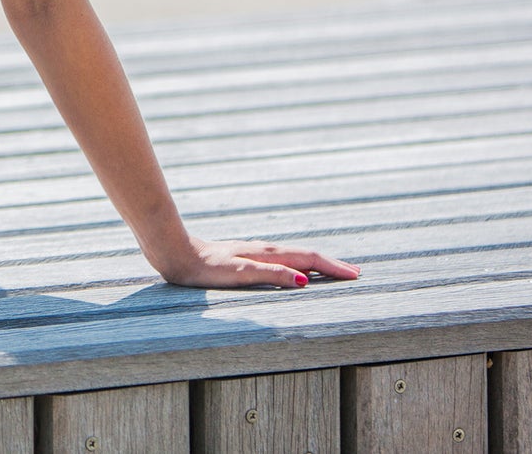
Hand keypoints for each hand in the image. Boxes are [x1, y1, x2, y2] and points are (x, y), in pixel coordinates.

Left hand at [155, 238, 360, 289]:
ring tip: (334, 270)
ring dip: (317, 263)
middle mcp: (264, 251)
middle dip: (331, 264)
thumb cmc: (206, 267)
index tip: (355, 275)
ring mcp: (255, 252)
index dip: (332, 267)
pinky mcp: (245, 256)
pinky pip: (281, 259)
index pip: (308, 259)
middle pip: (305, 255)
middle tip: (355, 272)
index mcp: (267, 255)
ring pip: (294, 255)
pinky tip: (295, 269)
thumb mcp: (240, 274)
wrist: (176, 253)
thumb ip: (272, 275)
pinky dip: (298, 263)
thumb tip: (305, 280)